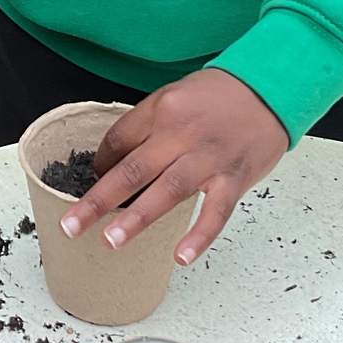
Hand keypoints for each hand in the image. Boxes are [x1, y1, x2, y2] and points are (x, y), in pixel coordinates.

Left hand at [59, 69, 290, 265]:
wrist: (270, 86)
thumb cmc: (220, 95)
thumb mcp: (175, 97)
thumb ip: (146, 127)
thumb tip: (113, 162)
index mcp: (162, 111)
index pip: (119, 140)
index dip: (100, 163)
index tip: (89, 182)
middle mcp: (182, 134)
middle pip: (133, 169)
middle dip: (99, 199)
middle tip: (72, 225)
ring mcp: (209, 158)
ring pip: (168, 190)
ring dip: (138, 218)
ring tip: (111, 241)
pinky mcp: (235, 177)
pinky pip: (215, 211)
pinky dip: (199, 235)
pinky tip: (180, 256)